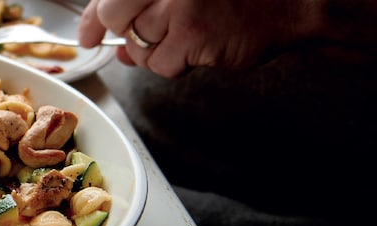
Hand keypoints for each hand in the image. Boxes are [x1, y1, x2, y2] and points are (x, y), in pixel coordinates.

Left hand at [78, 0, 323, 77]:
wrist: (293, 0)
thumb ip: (147, 8)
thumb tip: (116, 44)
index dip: (92, 17)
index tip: (87, 34)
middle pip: (115, 16)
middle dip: (121, 34)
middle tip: (131, 40)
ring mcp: (177, 6)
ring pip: (138, 45)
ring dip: (154, 51)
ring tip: (185, 37)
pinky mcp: (192, 35)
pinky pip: (161, 64)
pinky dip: (174, 64)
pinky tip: (196, 49)